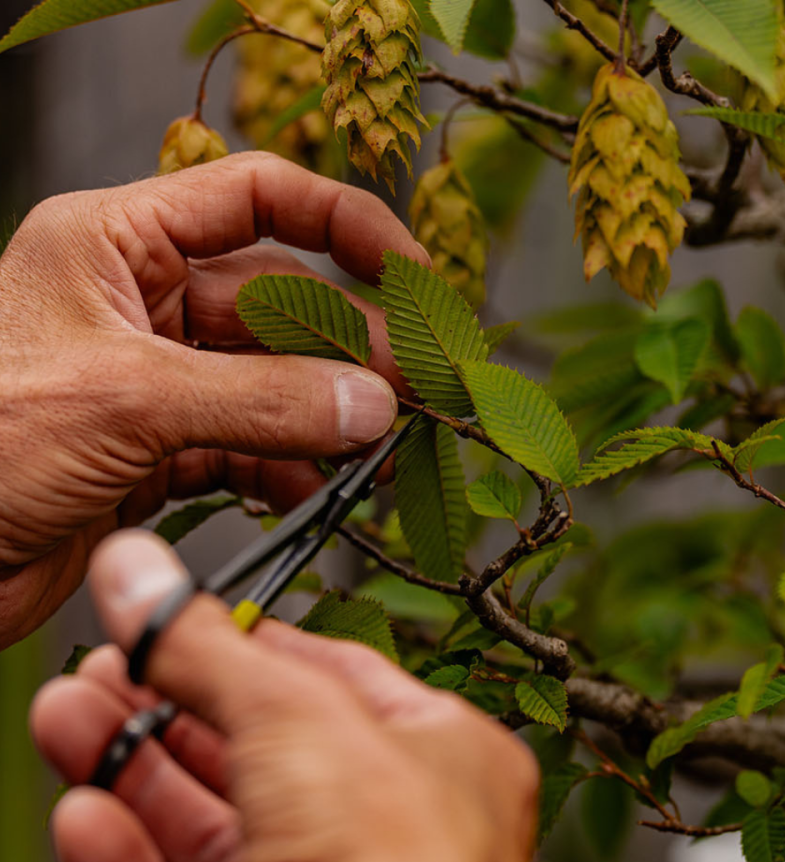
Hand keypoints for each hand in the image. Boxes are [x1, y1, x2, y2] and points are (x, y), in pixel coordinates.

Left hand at [0, 152, 428, 646]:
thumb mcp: (128, 402)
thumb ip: (262, 402)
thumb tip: (373, 404)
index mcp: (118, 242)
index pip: (257, 198)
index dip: (345, 223)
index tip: (411, 272)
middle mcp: (142, 303)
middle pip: (281, 305)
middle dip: (351, 347)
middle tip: (416, 391)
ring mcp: (156, 381)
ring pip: (272, 384)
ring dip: (327, 416)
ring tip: (376, 451)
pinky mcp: (159, 450)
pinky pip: (248, 447)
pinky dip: (287, 469)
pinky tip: (314, 490)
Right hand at [30, 531, 537, 861]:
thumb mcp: (296, 719)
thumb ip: (209, 648)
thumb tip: (138, 573)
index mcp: (440, 756)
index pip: (328, 678)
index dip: (244, 646)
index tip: (176, 625)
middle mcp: (393, 832)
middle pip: (258, 750)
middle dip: (167, 703)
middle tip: (100, 671)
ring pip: (214, 825)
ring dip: (134, 772)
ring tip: (70, 720)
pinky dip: (130, 859)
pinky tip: (87, 817)